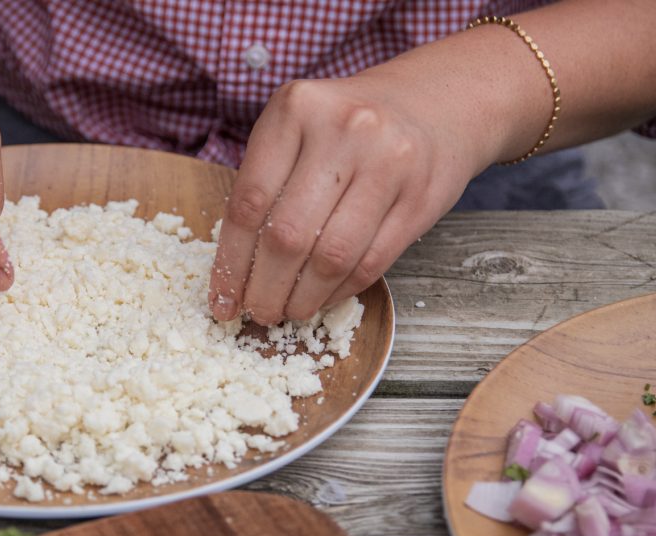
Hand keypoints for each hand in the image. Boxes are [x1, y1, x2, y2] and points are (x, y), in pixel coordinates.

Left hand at [208, 73, 486, 324]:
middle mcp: (344, 130)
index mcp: (296, 109)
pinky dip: (339, 291)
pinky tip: (321, 298)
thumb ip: (265, 184)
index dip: (229, 263)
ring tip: (287, 311)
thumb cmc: (345, 128)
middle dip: (264, 289)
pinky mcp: (420, 198)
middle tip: (257, 313)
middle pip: (288, 235)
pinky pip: (370, 263)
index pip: (249, 203)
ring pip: (331, 257)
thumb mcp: (296, 131)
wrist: (435, 104)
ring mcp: (388, 163)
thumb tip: (233, 273)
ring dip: (302, 298)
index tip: (220, 300)